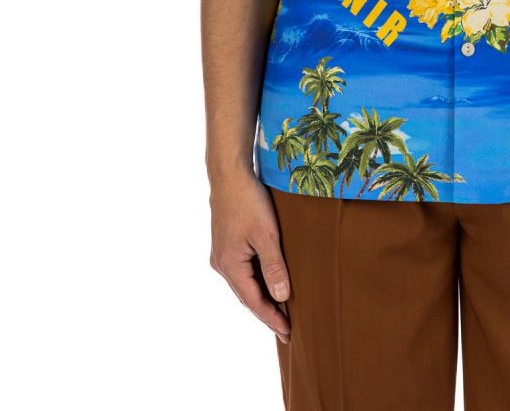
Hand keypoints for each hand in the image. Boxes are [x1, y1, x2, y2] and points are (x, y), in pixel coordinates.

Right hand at [209, 171, 291, 343]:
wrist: (230, 175)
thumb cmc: (249, 202)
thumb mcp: (266, 235)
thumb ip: (274, 267)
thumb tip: (282, 297)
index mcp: (229, 266)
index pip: (253, 301)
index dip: (271, 318)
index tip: (288, 333)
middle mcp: (222, 264)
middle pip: (247, 296)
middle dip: (267, 312)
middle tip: (287, 329)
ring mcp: (222, 254)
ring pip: (245, 283)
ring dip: (262, 297)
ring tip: (281, 311)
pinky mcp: (226, 244)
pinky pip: (243, 270)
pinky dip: (257, 281)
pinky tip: (269, 283)